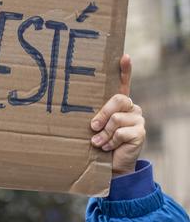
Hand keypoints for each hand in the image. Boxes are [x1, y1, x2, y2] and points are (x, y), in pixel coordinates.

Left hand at [90, 55, 144, 176]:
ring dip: (104, 134)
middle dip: (102, 113)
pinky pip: (120, 133)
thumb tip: (82, 113)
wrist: (111, 165)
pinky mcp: (140, 132)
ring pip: (116, 119)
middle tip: (93, 126)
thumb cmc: (99, 143)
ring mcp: (138, 119)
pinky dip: (110, 142)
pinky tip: (108, 148)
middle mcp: (131, 107)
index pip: (124, 82)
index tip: (124, 56)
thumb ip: (94, 116)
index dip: (125, 69)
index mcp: (120, 103)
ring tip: (98, 142)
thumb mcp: (95, 127)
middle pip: (118, 99)